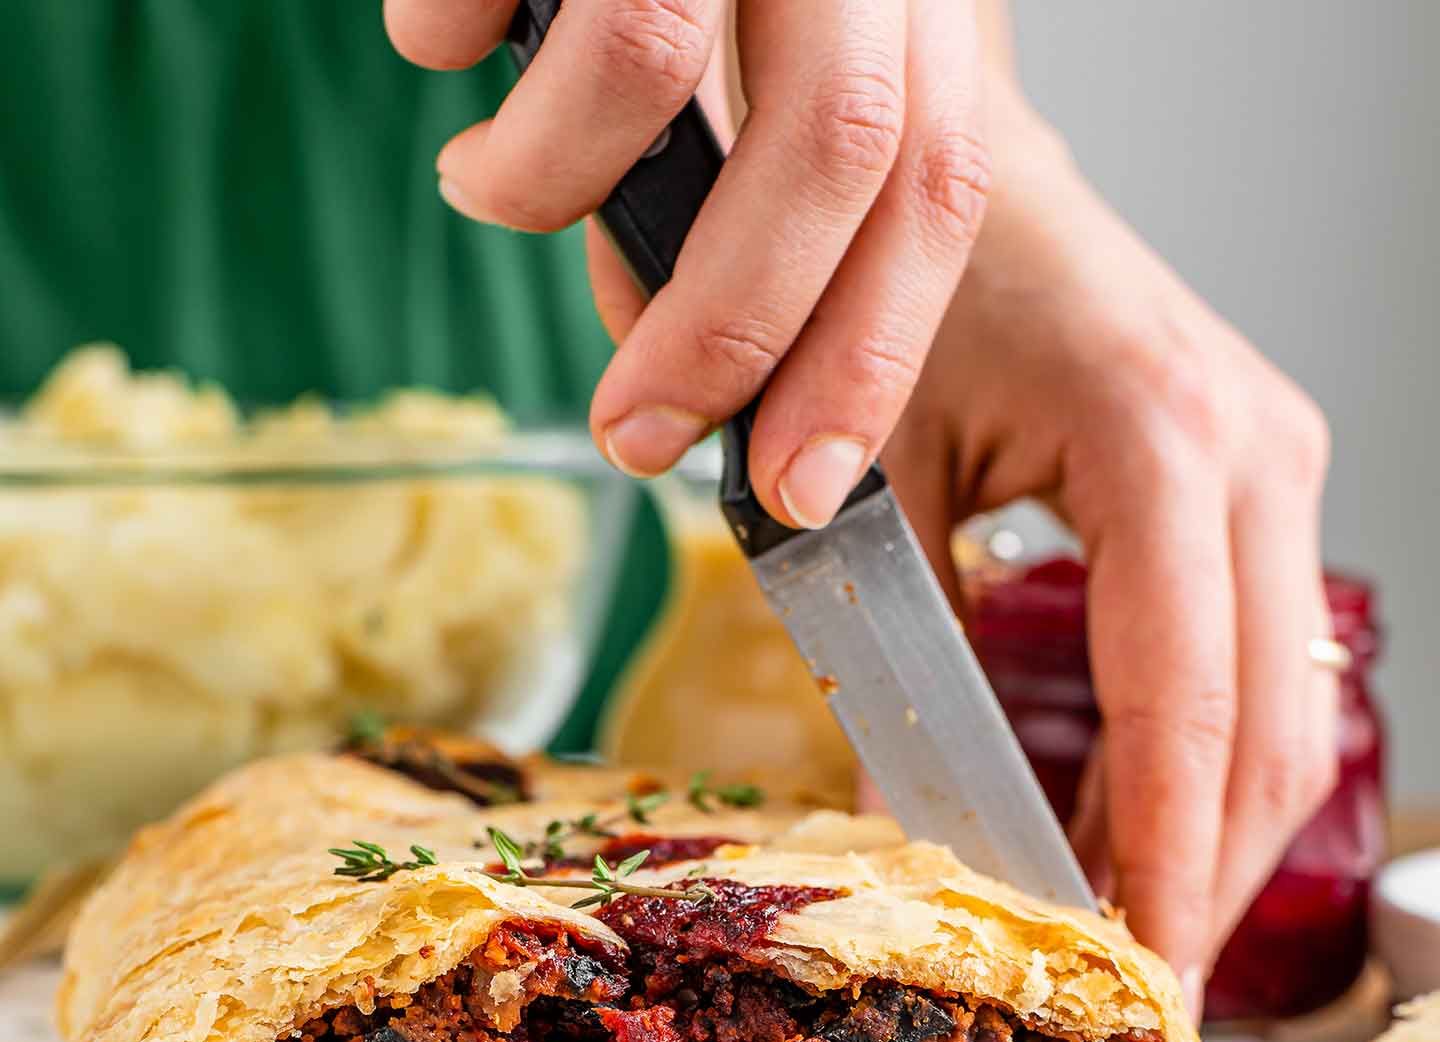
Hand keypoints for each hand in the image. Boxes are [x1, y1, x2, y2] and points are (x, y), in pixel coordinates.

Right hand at [385, 0, 990, 530]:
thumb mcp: (755, 23)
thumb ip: (746, 182)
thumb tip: (672, 346)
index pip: (933, 185)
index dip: (869, 352)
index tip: (800, 484)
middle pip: (836, 149)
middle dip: (729, 336)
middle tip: (636, 436)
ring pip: (657, 64)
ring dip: (551, 185)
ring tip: (487, 189)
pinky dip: (453, 31)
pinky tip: (441, 37)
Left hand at [884, 87, 1334, 1001]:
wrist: (940, 179)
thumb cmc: (887, 300)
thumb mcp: (863, 490)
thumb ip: (892, 668)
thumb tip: (914, 846)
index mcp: (1162, 440)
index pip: (1186, 705)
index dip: (1165, 866)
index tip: (1137, 986)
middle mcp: (1254, 454)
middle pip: (1266, 729)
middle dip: (1202, 880)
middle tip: (1132, 1003)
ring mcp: (1273, 469)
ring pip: (1283, 711)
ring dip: (1208, 838)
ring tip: (1122, 938)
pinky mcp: (1255, 493)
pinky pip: (1255, 667)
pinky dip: (1200, 770)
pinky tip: (1129, 838)